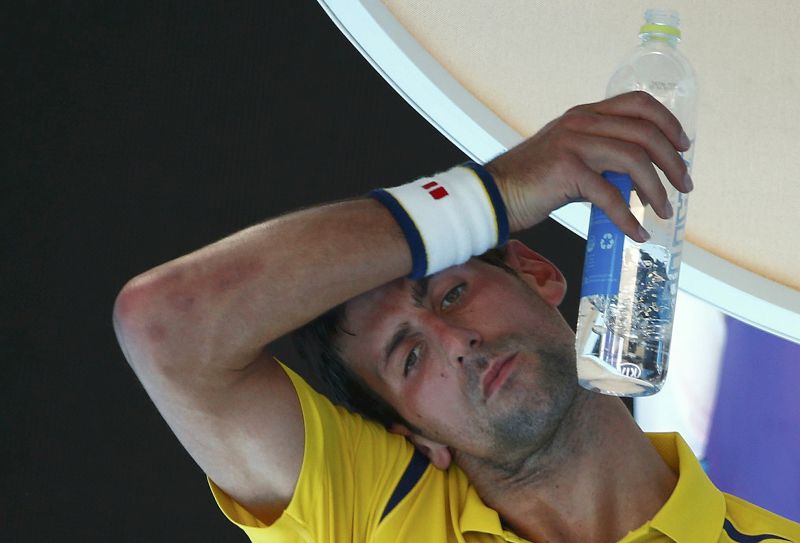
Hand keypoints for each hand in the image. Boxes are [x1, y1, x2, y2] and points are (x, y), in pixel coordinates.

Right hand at [486, 91, 691, 241]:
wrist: (495, 195)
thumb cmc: (531, 183)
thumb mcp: (570, 158)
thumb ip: (601, 158)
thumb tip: (637, 179)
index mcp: (585, 115)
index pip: (638, 104)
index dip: (668, 123)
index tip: (683, 147)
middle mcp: (581, 122)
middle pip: (645, 133)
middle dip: (672, 162)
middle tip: (683, 187)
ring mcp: (574, 143)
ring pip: (634, 161)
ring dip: (656, 190)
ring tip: (664, 211)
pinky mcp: (567, 170)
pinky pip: (611, 195)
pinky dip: (628, 217)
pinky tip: (637, 231)